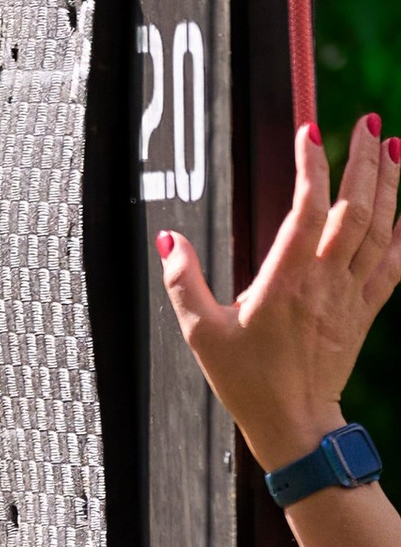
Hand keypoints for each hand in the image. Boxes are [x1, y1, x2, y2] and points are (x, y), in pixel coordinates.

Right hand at [159, 110, 400, 471]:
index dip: (311, 166)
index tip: (308, 131)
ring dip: (388, 182)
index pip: (306, 210)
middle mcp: (325, 281)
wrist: (294, 425)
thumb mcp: (202, 335)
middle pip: (354, 207)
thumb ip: (183, 283)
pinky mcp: (365, 310)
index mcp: (285, 282)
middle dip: (362, 159)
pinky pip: (393, 263)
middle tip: (366, 121)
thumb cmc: (247, 382)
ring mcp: (350, 294)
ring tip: (391, 145)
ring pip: (379, 227)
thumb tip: (169, 240)